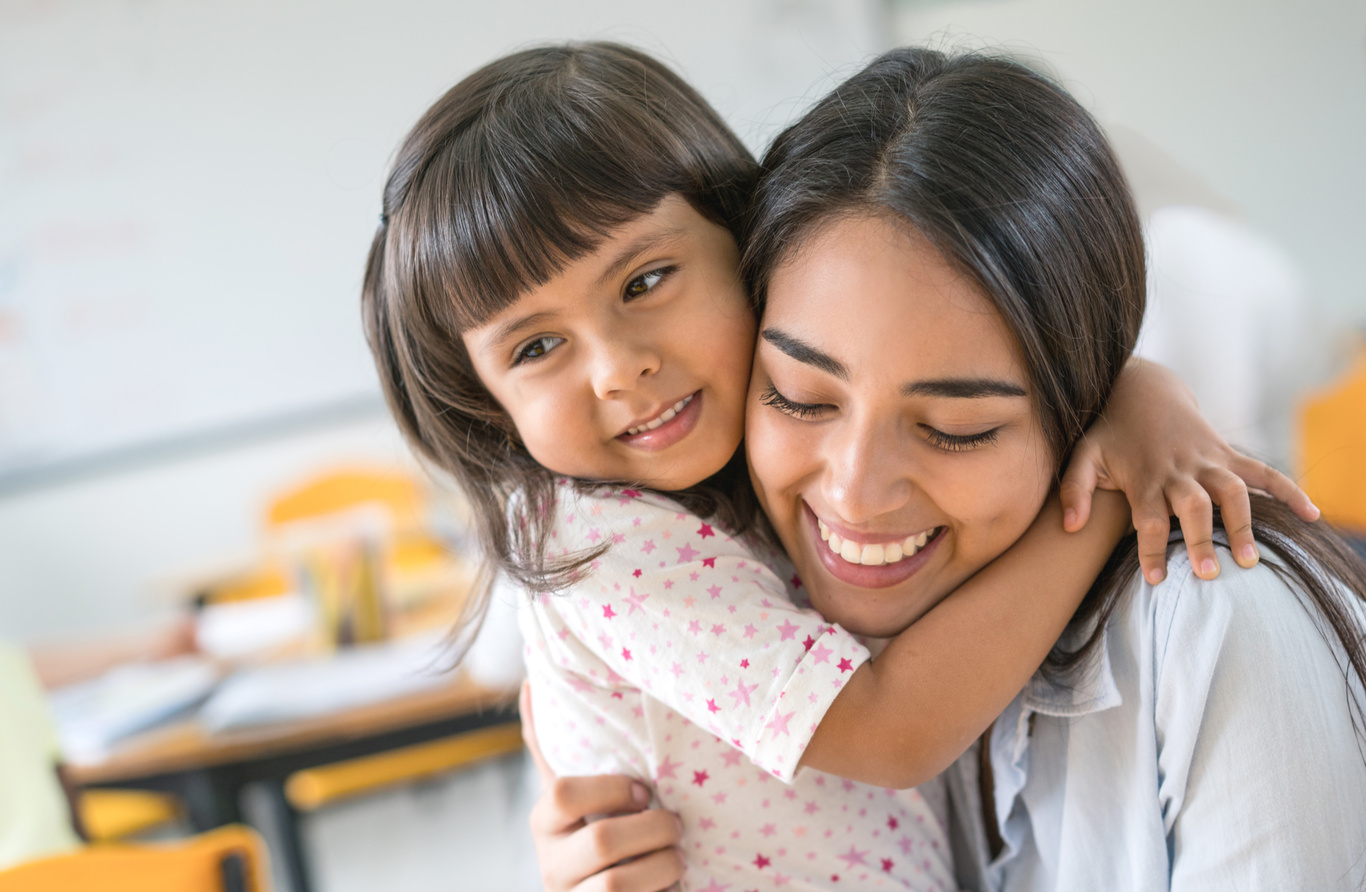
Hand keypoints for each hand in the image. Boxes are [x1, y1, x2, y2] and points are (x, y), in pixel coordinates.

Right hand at [522, 683, 684, 891]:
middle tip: (676, 826)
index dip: (611, 788)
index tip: (643, 790)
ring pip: (616, 884)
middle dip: (653, 830)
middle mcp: (550, 865)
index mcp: (545, 823)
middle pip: (601, 841)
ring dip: (663, 866)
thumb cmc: (602, 833)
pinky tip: (672, 885)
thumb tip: (531, 683)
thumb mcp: (579, 796)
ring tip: (678, 858)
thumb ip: (553, 748)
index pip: (562, 792)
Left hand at [1060, 358, 1318, 584]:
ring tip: (1250, 560)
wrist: (1141, 389)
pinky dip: (1288, 491)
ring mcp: (1206, 461)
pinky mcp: (1226, 454)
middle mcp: (1178, 470)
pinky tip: (1311, 515)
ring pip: (1232, 491)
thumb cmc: (1108, 432)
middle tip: (1207, 575)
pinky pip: (1262, 472)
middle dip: (1200, 539)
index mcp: (1143, 477)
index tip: (1155, 580)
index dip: (1151, 549)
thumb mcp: (1083, 456)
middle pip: (1193, 507)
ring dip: (1243, 524)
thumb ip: (1074, 490)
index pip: (1148, 519)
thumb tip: (1069, 527)